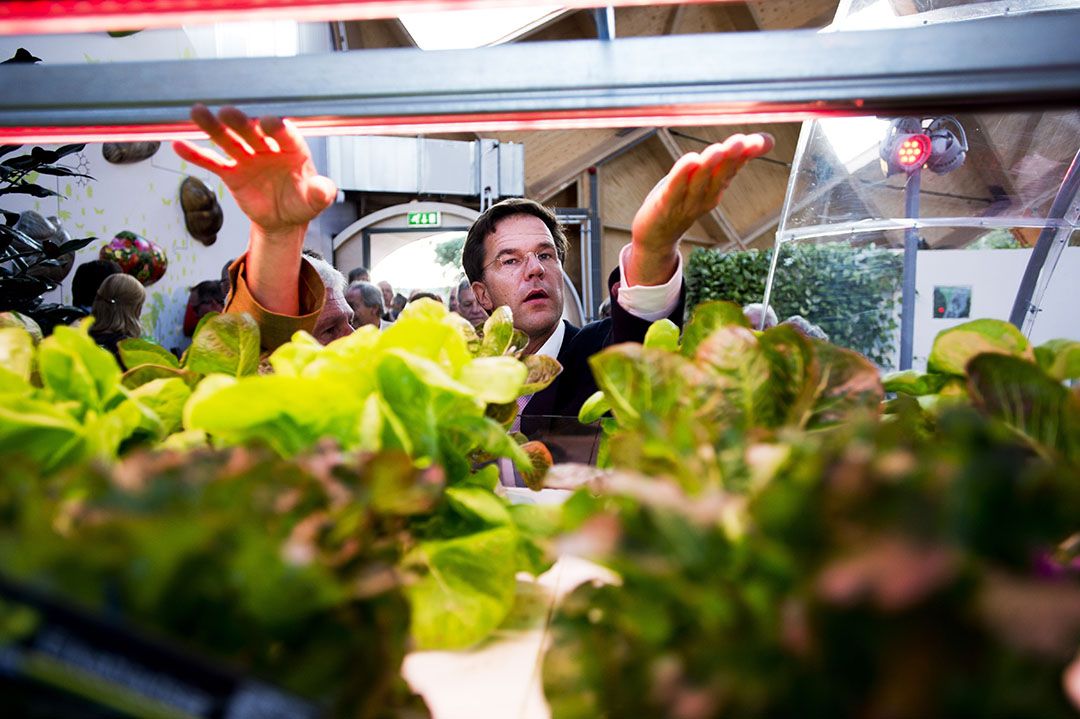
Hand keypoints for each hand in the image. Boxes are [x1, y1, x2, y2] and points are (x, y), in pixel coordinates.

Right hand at [173, 105, 336, 315]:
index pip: (285, 134)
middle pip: (252, 131)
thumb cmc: (302, 202)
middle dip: (241, 122)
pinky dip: (196, 154)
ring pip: (229, 140)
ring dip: (213, 127)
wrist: (284, 219)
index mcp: (293, 149)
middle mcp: (268, 147)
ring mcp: (248, 158)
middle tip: (229, 112)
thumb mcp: (316, 201)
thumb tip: (326, 190)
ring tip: (197, 113)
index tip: (268, 121)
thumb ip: (320, 193)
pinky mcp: (231, 172)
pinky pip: (212, 162)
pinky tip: (178, 145)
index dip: (277, 128)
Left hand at [627, 132, 773, 285]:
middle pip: (720, 175)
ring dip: (709, 165)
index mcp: (717, 188)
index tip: (763, 141)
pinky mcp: (665, 203)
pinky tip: (690, 161)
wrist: (657, 236)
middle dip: (731, 158)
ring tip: (718, 150)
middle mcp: (705, 196)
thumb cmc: (682, 201)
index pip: (735, 168)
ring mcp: (686, 202)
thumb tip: (767, 140)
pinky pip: (676, 188)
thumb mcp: (709, 178)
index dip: (747, 153)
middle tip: (740, 142)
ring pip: (700, 182)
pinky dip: (682, 175)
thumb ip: (731, 159)